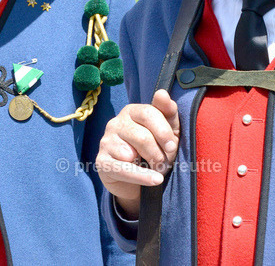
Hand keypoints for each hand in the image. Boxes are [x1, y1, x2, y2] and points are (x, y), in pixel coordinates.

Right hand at [96, 89, 179, 219]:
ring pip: (132, 151)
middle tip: (166, 163)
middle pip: (142, 135)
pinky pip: (123, 168)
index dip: (163, 131)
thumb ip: (168, 112)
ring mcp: (106, 141)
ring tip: (158, 170)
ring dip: (151, 164)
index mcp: (132, 111)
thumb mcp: (167, 131)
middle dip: (159, 152)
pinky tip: (155, 180)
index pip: (148, 113)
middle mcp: (116, 122)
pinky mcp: (101, 161)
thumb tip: (162, 94)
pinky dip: (143, 176)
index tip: (172, 146)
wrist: (137, 181)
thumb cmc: (154, 150)